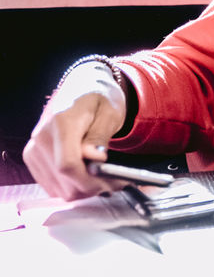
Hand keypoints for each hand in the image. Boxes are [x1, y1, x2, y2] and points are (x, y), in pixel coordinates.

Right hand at [23, 62, 128, 199]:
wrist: (81, 87)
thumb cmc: (99, 98)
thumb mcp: (110, 112)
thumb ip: (100, 136)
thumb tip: (94, 159)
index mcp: (61, 123)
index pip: (68, 165)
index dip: (91, 180)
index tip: (114, 182)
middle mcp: (41, 138)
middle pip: (65, 181)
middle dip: (95, 186)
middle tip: (118, 181)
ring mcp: (34, 150)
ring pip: (60, 188)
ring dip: (85, 189)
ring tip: (105, 176)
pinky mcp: (33, 158)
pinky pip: (54, 186)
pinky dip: (74, 186)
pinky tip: (89, 175)